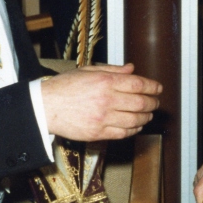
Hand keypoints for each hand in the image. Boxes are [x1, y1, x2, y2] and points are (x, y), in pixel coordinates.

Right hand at [41, 63, 160, 140]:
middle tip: (156, 102)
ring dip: (146, 117)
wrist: (43, 106)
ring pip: (135, 120)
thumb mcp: (88, 71)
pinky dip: (134, 130)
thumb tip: (132, 69)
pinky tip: (136, 126)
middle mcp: (106, 99)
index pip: (138, 84)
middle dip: (153, 103)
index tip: (158, 88)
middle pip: (141, 103)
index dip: (153, 86)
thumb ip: (112, 70)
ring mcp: (102, 118)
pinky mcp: (97, 133)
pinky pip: (123, 133)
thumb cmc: (64, 86)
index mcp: (105, 81)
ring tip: (148, 114)